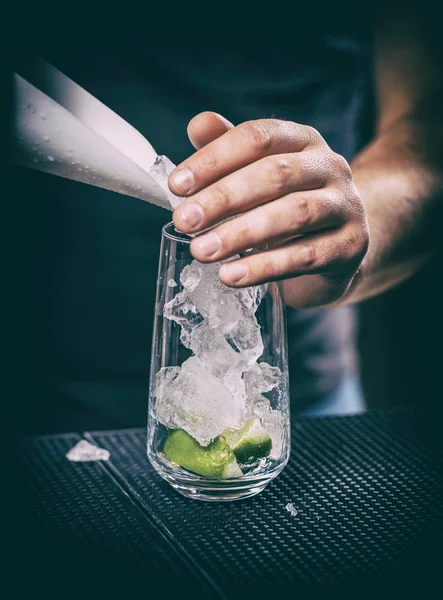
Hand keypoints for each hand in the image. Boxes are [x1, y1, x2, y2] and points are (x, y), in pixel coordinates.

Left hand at [169, 112, 368, 308]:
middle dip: (223, 198)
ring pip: (293, 214)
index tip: (177, 185)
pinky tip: (231, 275)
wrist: (338, 248)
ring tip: (202, 251)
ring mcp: (346, 206)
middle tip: (184, 221)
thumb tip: (197, 125)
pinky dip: (264, 267)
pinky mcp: (351, 246)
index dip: (214, 159)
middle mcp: (330, 166)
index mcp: (303, 141)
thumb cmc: (286, 208)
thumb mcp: (256, 178)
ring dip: (241, 233)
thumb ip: (228, 152)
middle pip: (275, 174)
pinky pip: (306, 256)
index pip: (257, 137)